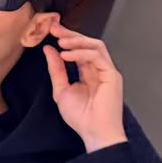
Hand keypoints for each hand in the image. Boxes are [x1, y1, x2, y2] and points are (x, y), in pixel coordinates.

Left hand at [43, 22, 127, 154]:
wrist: (94, 133)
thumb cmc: (81, 117)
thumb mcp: (61, 90)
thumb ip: (56, 69)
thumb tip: (49, 49)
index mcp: (88, 72)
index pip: (79, 50)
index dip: (66, 38)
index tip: (51, 31)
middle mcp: (99, 69)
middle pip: (88, 43)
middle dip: (70, 35)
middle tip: (54, 29)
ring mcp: (107, 71)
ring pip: (95, 45)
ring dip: (76, 41)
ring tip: (60, 41)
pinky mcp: (112, 75)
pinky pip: (97, 56)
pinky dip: (81, 53)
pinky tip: (66, 55)